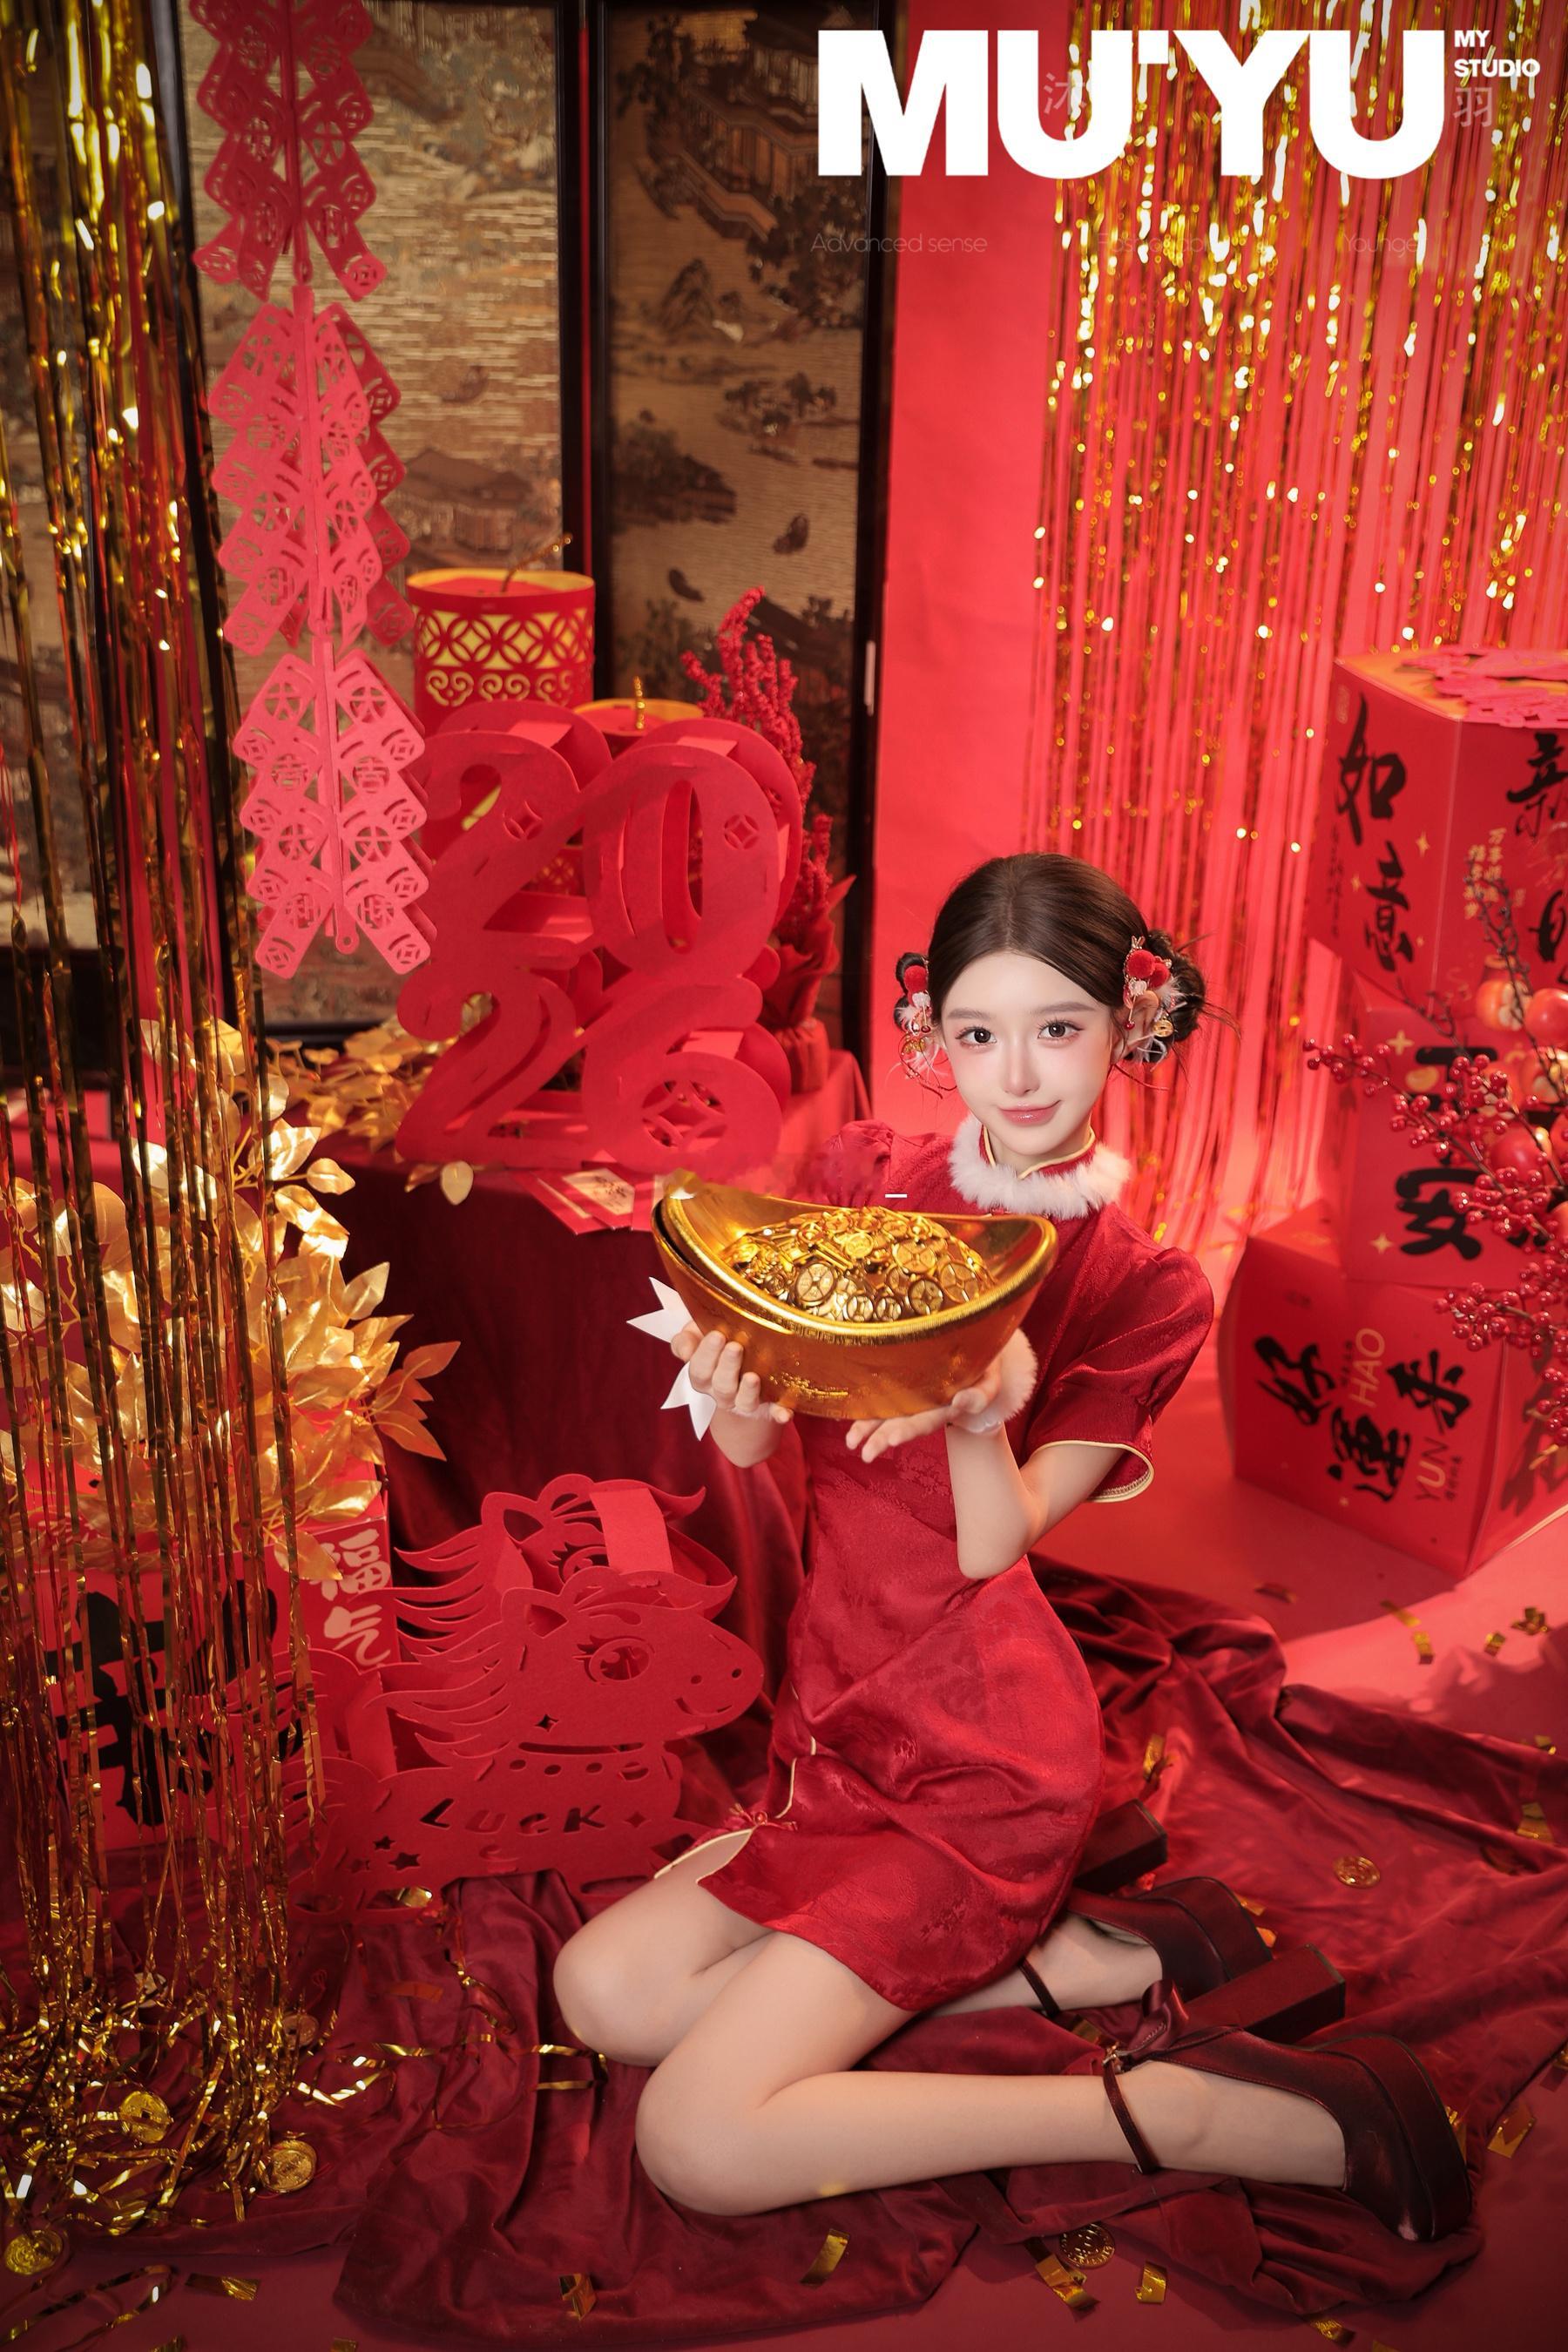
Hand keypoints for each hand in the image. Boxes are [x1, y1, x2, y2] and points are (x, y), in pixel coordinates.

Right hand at [670, 1322, 792, 1423]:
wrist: (740, 1370)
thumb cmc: (717, 1348)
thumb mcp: (697, 1337)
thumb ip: (685, 1340)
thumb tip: (685, 1352)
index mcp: (704, 1376)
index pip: (699, 1370)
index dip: (705, 1354)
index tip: (717, 1335)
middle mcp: (722, 1392)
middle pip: (721, 1386)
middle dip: (727, 1366)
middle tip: (735, 1346)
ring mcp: (745, 1401)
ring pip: (744, 1401)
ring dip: (748, 1390)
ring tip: (753, 1376)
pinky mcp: (769, 1406)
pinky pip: (775, 1412)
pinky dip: (779, 1413)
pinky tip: (785, 1413)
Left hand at [845, 1349, 1006, 1462]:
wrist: (974, 1350)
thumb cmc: (984, 1365)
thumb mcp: (990, 1380)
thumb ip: (981, 1396)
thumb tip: (960, 1401)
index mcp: (946, 1406)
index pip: (926, 1421)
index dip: (909, 1430)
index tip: (893, 1439)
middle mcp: (925, 1405)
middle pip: (902, 1423)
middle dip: (882, 1439)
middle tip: (865, 1454)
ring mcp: (912, 1396)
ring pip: (888, 1413)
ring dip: (867, 1427)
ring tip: (851, 1441)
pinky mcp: (902, 1384)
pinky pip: (881, 1398)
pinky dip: (865, 1407)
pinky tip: (849, 1415)